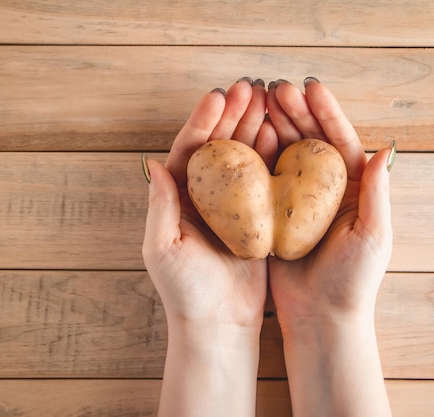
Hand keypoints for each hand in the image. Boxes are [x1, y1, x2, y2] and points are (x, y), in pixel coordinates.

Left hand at [141, 78, 274, 416]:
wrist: (219, 324)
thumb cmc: (185, 292)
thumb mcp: (163, 248)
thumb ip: (160, 205)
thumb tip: (152, 163)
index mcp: (178, 199)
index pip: (189, 150)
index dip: (203, 121)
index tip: (219, 96)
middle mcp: (204, 196)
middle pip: (218, 146)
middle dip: (233, 115)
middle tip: (250, 87)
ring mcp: (232, 205)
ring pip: (243, 157)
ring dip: (254, 128)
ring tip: (268, 101)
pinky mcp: (256, 217)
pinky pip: (264, 180)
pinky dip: (272, 156)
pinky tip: (281, 135)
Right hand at [265, 78, 393, 416]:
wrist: (322, 318)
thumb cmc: (354, 280)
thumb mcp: (373, 235)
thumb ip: (377, 192)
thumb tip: (385, 148)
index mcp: (352, 190)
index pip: (340, 141)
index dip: (327, 113)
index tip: (311, 87)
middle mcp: (324, 191)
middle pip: (309, 142)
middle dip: (294, 113)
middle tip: (276, 87)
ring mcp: (296, 202)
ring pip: (284, 155)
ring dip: (273, 127)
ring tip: (258, 102)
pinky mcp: (273, 216)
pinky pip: (263, 180)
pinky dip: (255, 158)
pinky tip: (244, 137)